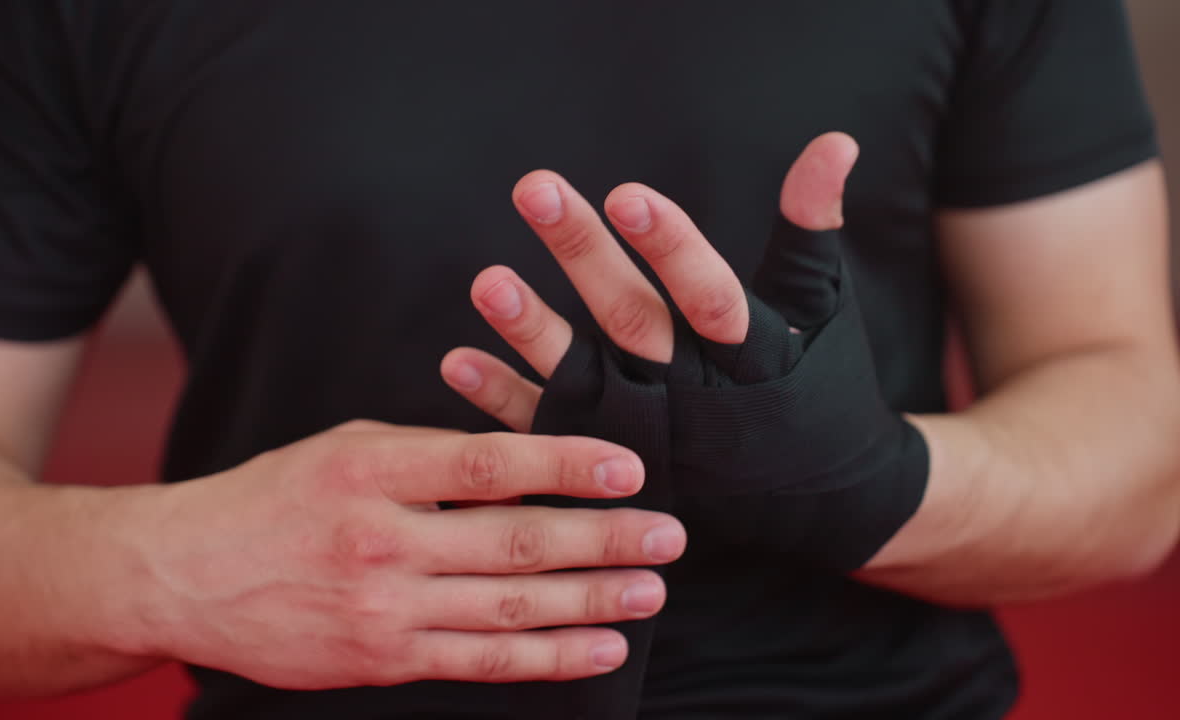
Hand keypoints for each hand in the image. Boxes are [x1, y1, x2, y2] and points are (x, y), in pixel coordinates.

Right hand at [130, 420, 685, 688]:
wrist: (186, 576)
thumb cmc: (275, 497)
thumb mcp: (346, 448)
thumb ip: (432, 456)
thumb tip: (525, 466)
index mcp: (372, 470)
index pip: (487, 464)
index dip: (565, 464)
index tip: (629, 467)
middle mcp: (380, 540)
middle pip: (513, 542)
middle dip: (601, 539)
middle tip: (667, 536)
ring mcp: (383, 608)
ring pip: (508, 609)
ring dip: (589, 602)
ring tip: (649, 591)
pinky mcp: (384, 659)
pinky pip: (481, 663)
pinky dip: (548, 658)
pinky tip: (600, 649)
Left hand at [442, 132, 927, 570]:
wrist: (825, 502)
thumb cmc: (823, 389)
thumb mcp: (825, 308)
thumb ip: (812, 226)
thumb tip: (833, 141)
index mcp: (754, 356)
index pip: (710, 296)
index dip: (671, 248)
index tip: (627, 196)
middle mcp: (697, 396)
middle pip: (635, 322)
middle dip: (584, 254)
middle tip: (536, 189)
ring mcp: (651, 435)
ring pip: (585, 382)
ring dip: (532, 333)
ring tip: (487, 279)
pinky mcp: (616, 464)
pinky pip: (553, 434)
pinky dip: (504, 400)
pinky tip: (457, 360)